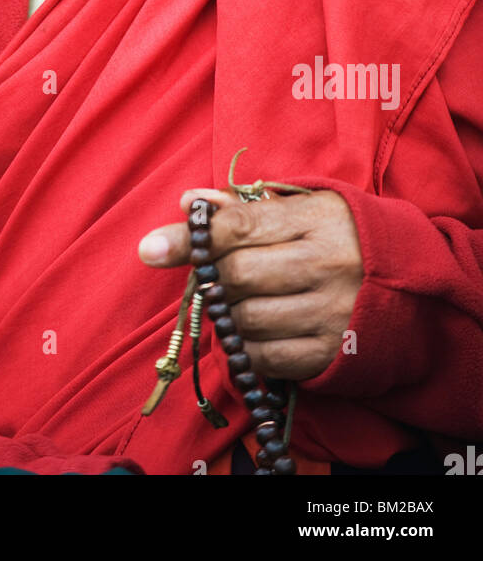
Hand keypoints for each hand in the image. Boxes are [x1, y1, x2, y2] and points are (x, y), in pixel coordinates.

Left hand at [138, 186, 363, 380]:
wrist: (412, 288)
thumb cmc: (345, 238)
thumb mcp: (305, 208)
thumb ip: (245, 206)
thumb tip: (190, 202)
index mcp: (316, 220)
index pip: (240, 226)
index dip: (190, 238)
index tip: (150, 248)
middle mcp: (326, 266)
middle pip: (238, 276)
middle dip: (210, 278)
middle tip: (207, 278)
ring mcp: (330, 313)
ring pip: (247, 320)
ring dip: (227, 314)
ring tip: (238, 301)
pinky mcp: (331, 354)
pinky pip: (266, 358)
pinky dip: (246, 348)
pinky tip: (253, 331)